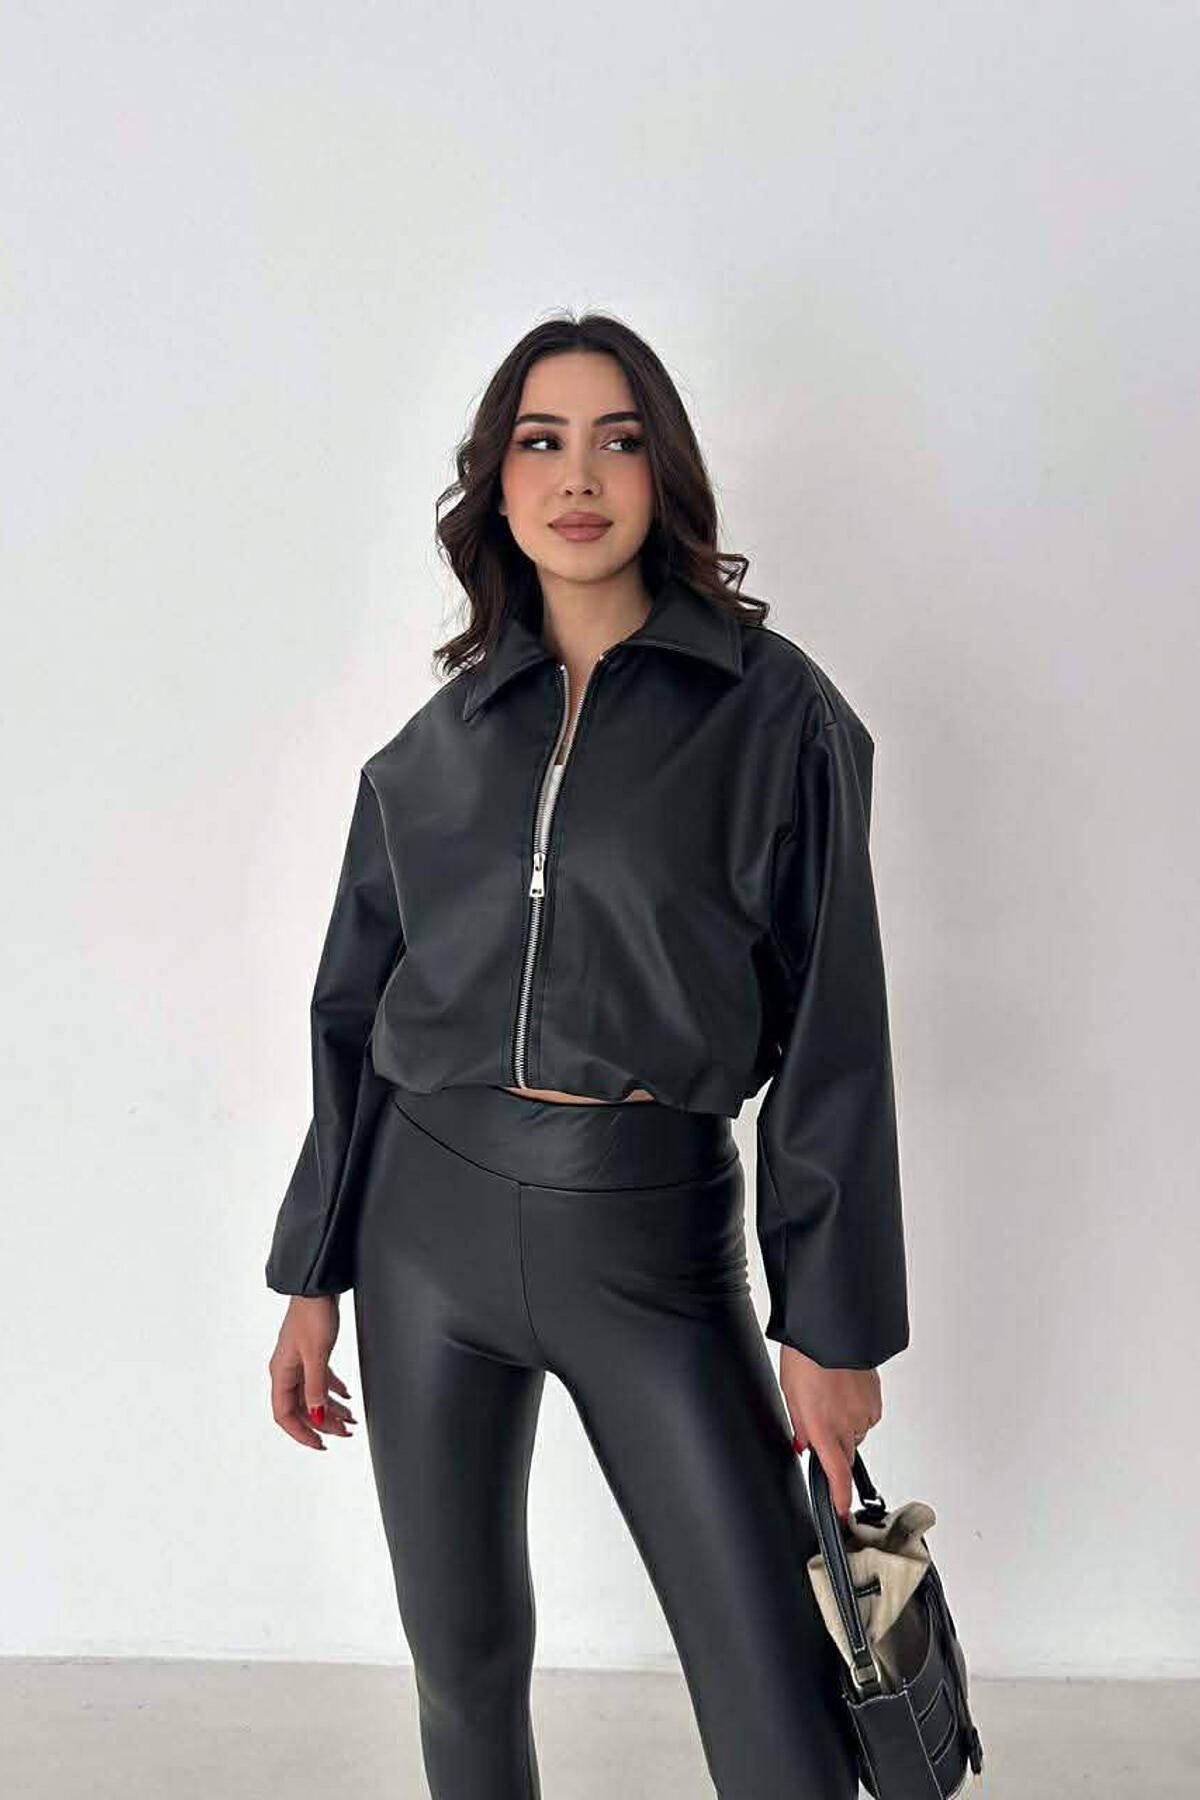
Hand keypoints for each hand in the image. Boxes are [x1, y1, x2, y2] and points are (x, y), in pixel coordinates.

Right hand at [269, 1295, 356, 1450]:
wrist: (317, 1286)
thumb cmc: (312, 1315)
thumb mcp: (317, 1355)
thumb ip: (316, 1388)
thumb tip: (318, 1418)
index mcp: (281, 1373)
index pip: (285, 1414)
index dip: (301, 1433)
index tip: (320, 1445)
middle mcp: (286, 1370)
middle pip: (302, 1407)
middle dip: (323, 1423)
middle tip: (345, 1433)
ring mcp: (298, 1360)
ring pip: (312, 1394)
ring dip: (331, 1408)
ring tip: (351, 1420)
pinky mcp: (311, 1351)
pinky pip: (320, 1379)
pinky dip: (333, 1389)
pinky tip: (347, 1395)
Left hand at [778, 1344, 881, 1522]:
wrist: (830, 1330)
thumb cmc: (804, 1358)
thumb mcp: (791, 1395)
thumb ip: (800, 1425)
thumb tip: (803, 1446)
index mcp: (823, 1428)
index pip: (836, 1474)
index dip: (839, 1498)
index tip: (841, 1514)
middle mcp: (847, 1424)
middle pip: (844, 1452)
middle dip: (833, 1446)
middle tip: (820, 1417)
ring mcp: (864, 1412)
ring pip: (855, 1431)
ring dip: (844, 1422)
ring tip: (829, 1394)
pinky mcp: (875, 1398)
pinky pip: (866, 1414)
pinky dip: (856, 1408)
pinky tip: (844, 1388)